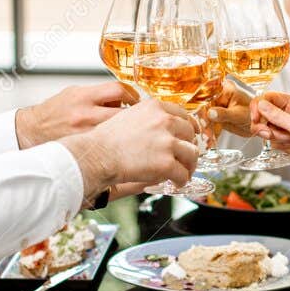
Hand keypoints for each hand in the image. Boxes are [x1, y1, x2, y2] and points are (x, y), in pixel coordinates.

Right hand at [15, 81, 131, 147]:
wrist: (34, 130)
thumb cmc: (55, 111)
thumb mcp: (74, 92)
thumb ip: (98, 93)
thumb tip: (122, 96)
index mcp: (83, 96)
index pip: (118, 89)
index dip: (132, 93)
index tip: (135, 98)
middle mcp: (85, 114)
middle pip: (124, 113)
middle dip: (135, 115)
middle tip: (138, 118)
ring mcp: (86, 133)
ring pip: (119, 132)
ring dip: (127, 131)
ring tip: (126, 131)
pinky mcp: (85, 147)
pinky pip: (109, 145)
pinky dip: (116, 143)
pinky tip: (115, 142)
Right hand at [61, 99, 197, 198]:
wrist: (97, 155)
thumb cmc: (106, 140)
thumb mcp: (129, 116)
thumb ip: (148, 119)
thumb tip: (162, 129)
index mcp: (155, 108)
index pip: (182, 114)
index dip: (187, 128)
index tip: (187, 137)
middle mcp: (164, 121)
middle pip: (190, 133)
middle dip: (188, 146)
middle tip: (184, 158)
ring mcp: (166, 142)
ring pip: (192, 154)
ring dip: (189, 165)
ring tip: (183, 172)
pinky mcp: (166, 163)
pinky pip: (183, 174)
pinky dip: (181, 180)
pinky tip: (176, 183)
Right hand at [205, 82, 253, 137]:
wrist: (260, 125)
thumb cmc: (255, 115)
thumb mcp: (239, 114)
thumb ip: (224, 114)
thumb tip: (210, 113)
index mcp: (226, 89)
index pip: (208, 94)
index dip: (202, 105)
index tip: (202, 116)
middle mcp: (220, 96)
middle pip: (204, 106)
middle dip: (204, 119)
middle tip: (205, 130)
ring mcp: (218, 107)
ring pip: (206, 116)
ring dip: (206, 128)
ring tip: (208, 137)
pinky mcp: (217, 117)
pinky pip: (210, 123)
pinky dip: (210, 132)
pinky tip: (209, 139)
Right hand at [248, 91, 289, 180]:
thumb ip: (277, 116)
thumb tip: (261, 104)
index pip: (271, 98)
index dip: (260, 106)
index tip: (255, 117)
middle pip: (267, 114)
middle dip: (264, 124)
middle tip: (267, 133)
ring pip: (269, 128)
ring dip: (273, 136)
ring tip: (287, 141)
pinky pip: (275, 140)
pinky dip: (279, 145)